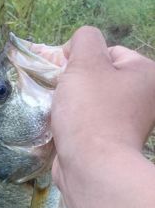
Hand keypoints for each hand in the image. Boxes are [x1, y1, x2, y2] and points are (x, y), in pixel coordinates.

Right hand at [51, 26, 154, 187]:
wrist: (91, 168)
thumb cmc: (90, 112)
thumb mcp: (85, 62)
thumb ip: (84, 39)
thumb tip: (78, 48)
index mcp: (146, 74)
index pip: (110, 52)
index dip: (83, 59)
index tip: (66, 74)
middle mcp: (142, 98)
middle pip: (99, 78)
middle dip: (75, 84)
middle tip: (63, 95)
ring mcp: (127, 124)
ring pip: (90, 102)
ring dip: (71, 104)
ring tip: (61, 113)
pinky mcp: (110, 144)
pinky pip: (87, 124)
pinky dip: (73, 124)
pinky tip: (63, 129)